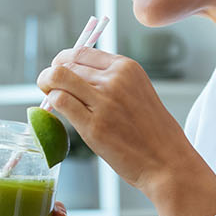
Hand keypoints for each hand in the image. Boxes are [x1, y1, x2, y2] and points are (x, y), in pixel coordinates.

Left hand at [38, 46, 193, 191]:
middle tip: (50, 89)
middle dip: (52, 75)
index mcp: (127, 67)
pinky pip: (60, 102)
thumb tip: (75, 74)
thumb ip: (112, 80)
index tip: (60, 74)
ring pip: (58, 78)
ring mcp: (104, 102)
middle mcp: (115, 80)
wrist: (168, 163)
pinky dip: (52, 105)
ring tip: (51, 99)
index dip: (63, 61)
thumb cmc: (153, 133)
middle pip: (66, 64)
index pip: (81, 52)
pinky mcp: (94, 126)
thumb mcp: (138, 92)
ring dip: (47, 87)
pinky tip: (56, 113)